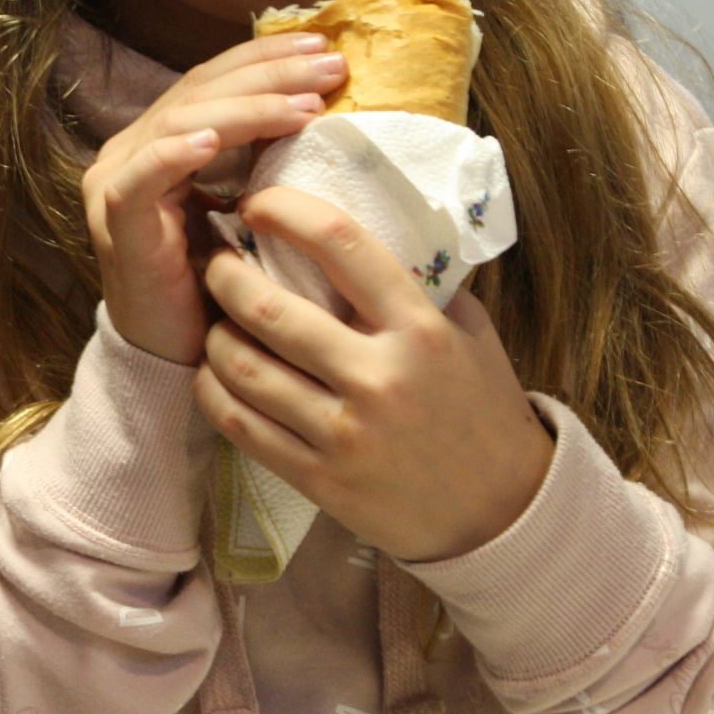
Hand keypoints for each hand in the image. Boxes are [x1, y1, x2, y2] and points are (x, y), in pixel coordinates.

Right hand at [84, 35, 345, 363]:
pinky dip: (177, 152)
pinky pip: (141, 177)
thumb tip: (324, 103)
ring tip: (303, 108)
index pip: (212, 79)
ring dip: (246, 109)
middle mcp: (131, 150)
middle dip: (269, 74)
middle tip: (330, 68)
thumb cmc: (220, 282)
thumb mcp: (247, 205)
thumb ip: (260, 157)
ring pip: (179, 122)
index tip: (325, 47)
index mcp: (160, 139)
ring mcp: (115, 183)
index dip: (265, 58)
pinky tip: (217, 138)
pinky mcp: (115, 222)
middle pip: (200, 91)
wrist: (177, 354)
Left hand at [195, 187, 551, 561]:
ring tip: (215, 319)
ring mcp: (345, 433)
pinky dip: (214, 389)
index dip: (286, 210)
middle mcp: (379, 377)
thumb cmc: (479, 408)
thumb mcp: (467, 332)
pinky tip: (214, 372)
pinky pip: (241, 425)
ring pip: (244, 367)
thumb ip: (416, 284)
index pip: (341, 244)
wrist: (499, 512)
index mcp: (420, 328)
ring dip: (214, 334)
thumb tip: (349, 233)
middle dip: (225, 274)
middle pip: (268, 309)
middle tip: (215, 261)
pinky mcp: (320, 479)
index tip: (258, 202)